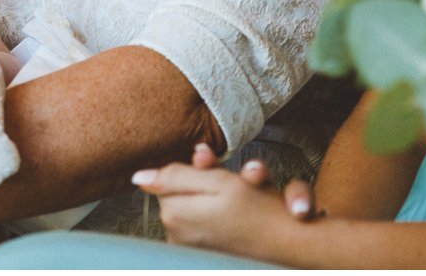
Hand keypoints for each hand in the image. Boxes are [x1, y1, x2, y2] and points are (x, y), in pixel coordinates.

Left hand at [134, 152, 313, 253]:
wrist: (288, 246)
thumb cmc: (258, 213)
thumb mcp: (217, 181)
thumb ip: (174, 176)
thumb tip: (137, 176)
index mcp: (174, 213)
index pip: (168, 178)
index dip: (195, 169)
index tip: (215, 169)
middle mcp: (175, 234)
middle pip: (180, 193)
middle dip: (204, 184)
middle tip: (234, 184)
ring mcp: (189, 247)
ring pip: (194, 208)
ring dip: (215, 199)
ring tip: (242, 200)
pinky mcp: (202, 255)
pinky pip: (203, 225)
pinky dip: (218, 218)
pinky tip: (239, 220)